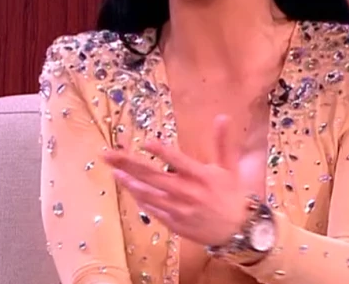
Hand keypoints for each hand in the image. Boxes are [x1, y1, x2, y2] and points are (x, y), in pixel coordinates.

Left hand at [102, 114, 248, 246]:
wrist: (240, 231)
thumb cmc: (232, 194)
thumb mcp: (230, 167)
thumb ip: (222, 142)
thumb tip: (223, 117)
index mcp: (201, 176)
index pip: (179, 161)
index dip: (163, 152)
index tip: (146, 142)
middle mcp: (188, 192)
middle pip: (154, 176)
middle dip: (129, 164)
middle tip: (108, 154)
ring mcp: (179, 209)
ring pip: (149, 195)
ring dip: (129, 183)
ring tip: (114, 171)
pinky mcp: (175, 223)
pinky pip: (153, 210)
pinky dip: (140, 199)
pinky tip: (129, 188)